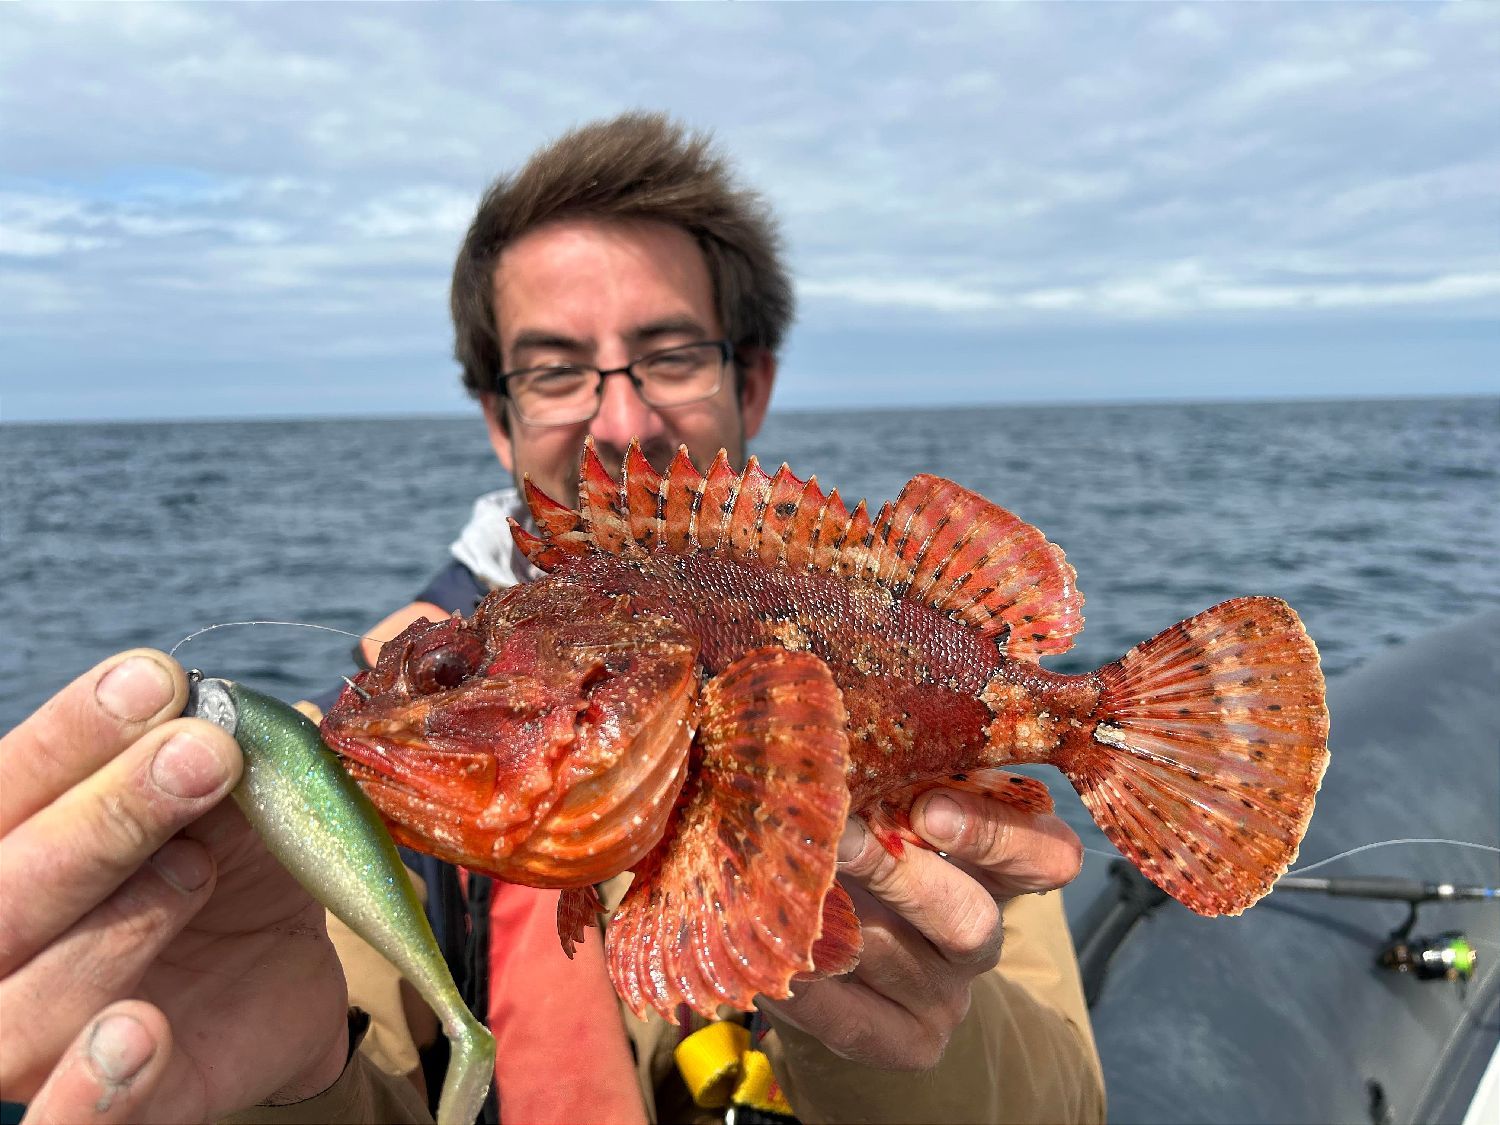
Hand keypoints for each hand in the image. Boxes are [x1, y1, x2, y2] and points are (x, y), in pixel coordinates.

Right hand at [1, 650, 348, 1121]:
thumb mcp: (225, 799)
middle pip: (0, 898)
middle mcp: (2, 947)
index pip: (7, 790)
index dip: (72, 735)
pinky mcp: (108, 1113)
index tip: (157, 681)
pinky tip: (141, 1030)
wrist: (280, 963)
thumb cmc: (229, 859)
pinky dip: (93, 1086)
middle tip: (205, 753)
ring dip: (112, 929)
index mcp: (13, 846)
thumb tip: (209, 709)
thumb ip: (201, 755)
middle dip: (102, 818)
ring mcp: (37, 1043)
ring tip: (196, 870)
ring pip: (18, 1011)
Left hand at [761, 789, 1082, 1069]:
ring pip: (900, 962)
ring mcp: (948, 996)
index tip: (930, 806)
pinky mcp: (908, 1043)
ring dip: (836, 921)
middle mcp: (985, 934)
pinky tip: (772, 960)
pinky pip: (856, 1022)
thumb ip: (883, 779)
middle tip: (841, 837)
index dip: (997, 835)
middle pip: (971, 920)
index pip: (1048, 857)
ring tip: (782, 885)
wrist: (834, 950)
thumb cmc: (862, 841)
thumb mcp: (887, 804)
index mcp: (1001, 867)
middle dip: (901, 876)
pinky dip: (808, 988)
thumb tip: (825, 738)